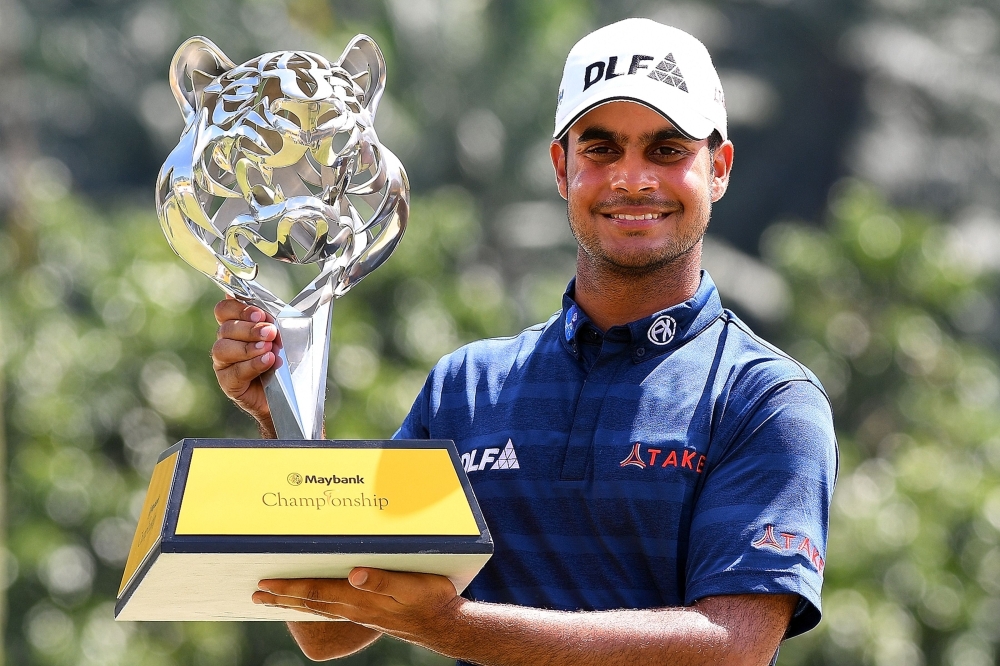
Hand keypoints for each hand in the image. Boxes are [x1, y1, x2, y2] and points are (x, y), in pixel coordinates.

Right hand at [212, 297, 277, 436]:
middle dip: (250, 329)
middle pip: (226, 329)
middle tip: (271, 332)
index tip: (260, 315)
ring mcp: (223, 363)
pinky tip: (267, 361)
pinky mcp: (228, 382)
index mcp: (235, 326)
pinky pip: (234, 371)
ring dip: (249, 347)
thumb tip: (267, 308)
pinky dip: (252, 365)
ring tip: (269, 349)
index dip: (239, 309)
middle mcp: (224, 342)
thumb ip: (273, 321)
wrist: (288, 393)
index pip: (224, 310)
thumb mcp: (282, 336)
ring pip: (224, 349)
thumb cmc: (283, 360)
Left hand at [254, 569, 461, 644]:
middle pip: (310, 603)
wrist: (443, 623)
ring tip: (271, 600)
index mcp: (360, 599)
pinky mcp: (366, 615)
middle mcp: (354, 608)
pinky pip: (330, 611)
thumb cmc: (430, 599)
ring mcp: (359, 614)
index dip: (290, 588)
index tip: (266, 584)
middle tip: (255, 593)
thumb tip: (354, 574)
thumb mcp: (411, 585)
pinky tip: (308, 606)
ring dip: (292, 604)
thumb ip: (382, 579)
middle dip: (281, 598)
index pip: (317, 592)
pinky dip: (312, 608)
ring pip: (317, 609)